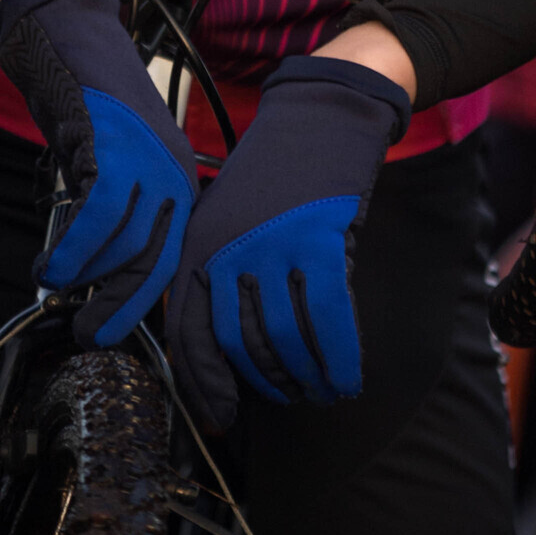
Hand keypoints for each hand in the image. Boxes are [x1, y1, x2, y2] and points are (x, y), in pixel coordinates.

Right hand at [0, 0, 196, 344]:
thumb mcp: (113, 165)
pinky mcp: (113, 145)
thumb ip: (119, 214)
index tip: (118, 330)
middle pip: (155, 259)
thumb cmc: (87, 104)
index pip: (173, 256)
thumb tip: (104, 276)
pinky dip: (72, 249)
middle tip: (90, 334)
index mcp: (180, 178)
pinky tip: (51, 261)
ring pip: (124, 243)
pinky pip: (96, 216)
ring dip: (84, 274)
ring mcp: (146, 156)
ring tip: (56, 281)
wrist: (68, 37)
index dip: (145, 302)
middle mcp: (173, 169)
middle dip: (120, 306)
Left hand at [167, 53, 409, 435]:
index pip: (189, 337)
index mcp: (198, 246)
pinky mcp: (320, 240)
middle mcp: (228, 249)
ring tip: (319, 389)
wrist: (319, 114)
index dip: (203, 387)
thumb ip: (220, 278)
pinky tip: (346, 377)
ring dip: (305, 377)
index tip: (219, 420)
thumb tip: (227, 354)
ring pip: (287, 340)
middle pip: (242, 346)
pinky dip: (339, 357)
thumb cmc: (276, 174)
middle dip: (267, 383)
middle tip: (289, 396)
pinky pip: (330, 319)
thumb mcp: (227, 219)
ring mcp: (274, 245)